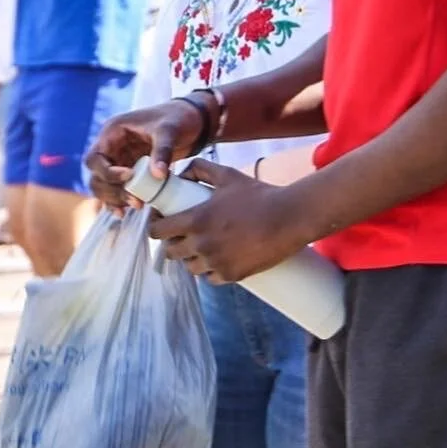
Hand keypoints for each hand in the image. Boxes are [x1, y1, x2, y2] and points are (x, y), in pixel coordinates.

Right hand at [84, 99, 206, 211]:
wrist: (193, 122)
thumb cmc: (178, 118)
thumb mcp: (169, 130)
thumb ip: (162, 151)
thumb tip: (158, 175)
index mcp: (112, 132)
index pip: (94, 157)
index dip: (107, 172)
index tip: (130, 176)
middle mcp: (111, 147)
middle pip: (96, 176)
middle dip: (112, 191)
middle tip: (135, 200)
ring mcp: (120, 160)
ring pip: (104, 186)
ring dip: (115, 199)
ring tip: (137, 206)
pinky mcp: (130, 172)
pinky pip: (116, 190)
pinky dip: (118, 201)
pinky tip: (125, 213)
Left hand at [149, 159, 313, 282]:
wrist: (290, 217)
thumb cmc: (258, 194)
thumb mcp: (227, 175)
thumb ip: (201, 169)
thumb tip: (182, 173)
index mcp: (195, 220)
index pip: (158, 232)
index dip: (155, 227)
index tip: (160, 224)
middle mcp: (201, 244)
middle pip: (171, 252)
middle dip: (173, 244)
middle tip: (182, 236)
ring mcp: (216, 262)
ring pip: (190, 267)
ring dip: (192, 259)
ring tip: (200, 249)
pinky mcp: (232, 275)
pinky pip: (210, 278)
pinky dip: (211, 271)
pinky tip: (215, 262)